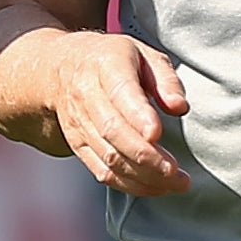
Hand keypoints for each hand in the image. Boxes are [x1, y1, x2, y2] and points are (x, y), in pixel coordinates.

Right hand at [50, 31, 191, 195]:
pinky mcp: (77, 144)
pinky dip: (129, 184)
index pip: (121, 92)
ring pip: (108, 156)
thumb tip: (179, 106)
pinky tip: (155, 186)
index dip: (138, 116)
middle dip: (147, 156)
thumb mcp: (143, 54)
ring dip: (143, 176)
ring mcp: (78, 123)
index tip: (158, 134)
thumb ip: (165, 78)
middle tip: (177, 171)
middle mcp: (86, 95)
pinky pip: (101, 171)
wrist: (61, 67)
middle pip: (113, 131)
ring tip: (175, 183)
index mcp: (105, 65)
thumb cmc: (112, 60)